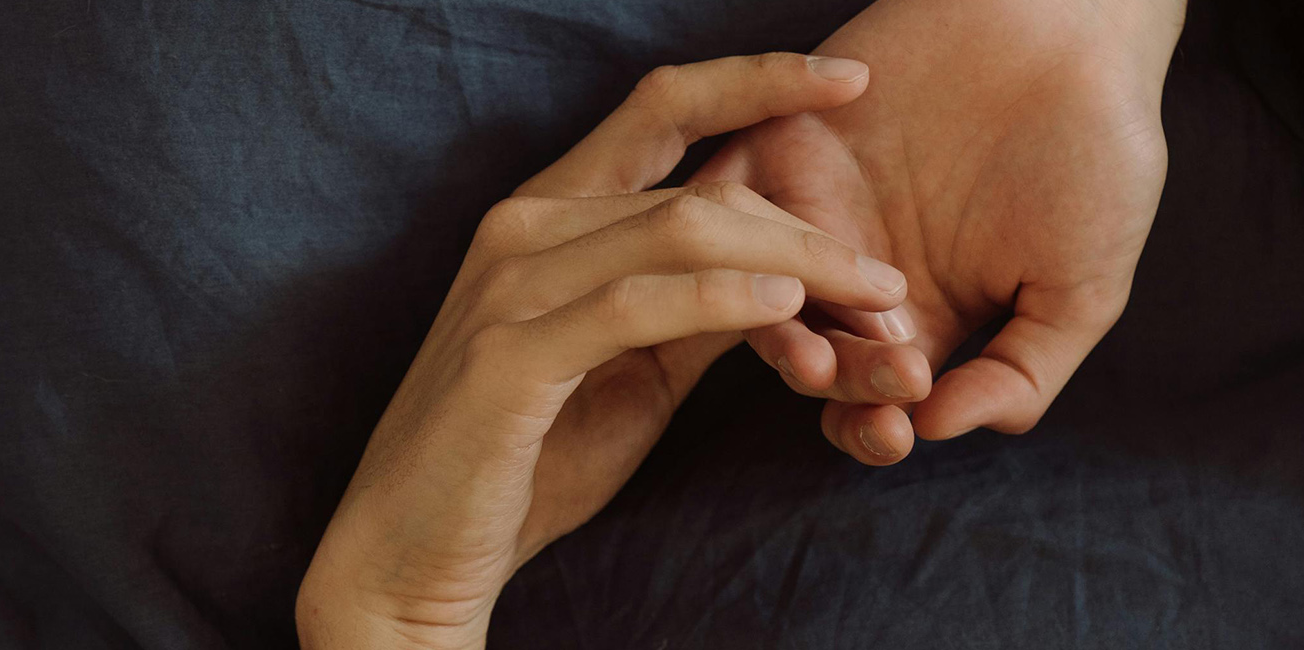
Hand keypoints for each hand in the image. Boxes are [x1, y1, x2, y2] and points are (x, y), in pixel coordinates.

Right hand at [296, 53, 904, 648]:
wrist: (414, 553)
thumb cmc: (526, 460)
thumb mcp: (633, 372)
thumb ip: (695, 309)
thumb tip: (783, 267)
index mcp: (548, 216)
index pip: (658, 109)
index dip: (754, 81)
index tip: (847, 79)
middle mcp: (522, 228)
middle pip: (693, 187)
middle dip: (807, 226)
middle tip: (888, 279)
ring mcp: (508, 286)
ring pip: (676, 230)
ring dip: (791, 259)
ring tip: (871, 296)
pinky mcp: (508, 355)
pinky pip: (634, 304)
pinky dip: (719, 297)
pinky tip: (785, 305)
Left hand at [696, 0, 1185, 462]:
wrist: (1064, 28)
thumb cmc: (1091, 153)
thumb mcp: (1082, 287)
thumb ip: (1022, 372)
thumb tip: (940, 430)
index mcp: (917, 319)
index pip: (865, 402)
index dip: (870, 430)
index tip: (899, 429)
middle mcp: (852, 274)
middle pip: (806, 360)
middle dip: (833, 386)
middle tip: (874, 381)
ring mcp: (811, 211)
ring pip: (754, 295)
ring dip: (778, 333)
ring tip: (815, 347)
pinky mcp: (776, 144)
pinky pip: (724, 205)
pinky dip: (741, 237)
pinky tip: (800, 258)